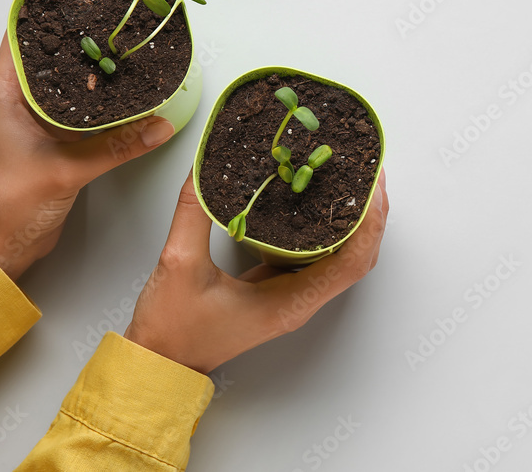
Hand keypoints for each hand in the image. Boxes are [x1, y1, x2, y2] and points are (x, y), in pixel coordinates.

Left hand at [0, 34, 176, 280]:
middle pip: (49, 53)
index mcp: (6, 94)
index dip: (48, 13)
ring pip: (67, 79)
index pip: (20, 36)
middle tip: (115, 21)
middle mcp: (19, 99)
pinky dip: (101, 98)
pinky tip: (125, 92)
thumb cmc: (13, 203)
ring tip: (125, 49)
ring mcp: (37, 118)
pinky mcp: (55, 136)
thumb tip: (160, 125)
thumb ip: (118, 146)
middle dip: (82, 36)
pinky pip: (81, 107)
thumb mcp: (69, 169)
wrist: (7, 242)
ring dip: (93, 68)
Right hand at [124, 170, 388, 373]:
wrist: (158, 364)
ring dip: (352, 219)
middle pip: (357, 256)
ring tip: (352, 177)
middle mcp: (300, 301)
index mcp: (291, 302)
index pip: (353, 261)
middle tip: (368, 169)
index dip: (371, 221)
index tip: (373, 182)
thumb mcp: (179, 263)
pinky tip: (317, 200)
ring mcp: (292, 296)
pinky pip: (316, 256)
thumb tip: (205, 166)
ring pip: (341, 256)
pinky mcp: (278, 289)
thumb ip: (194, 210)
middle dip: (369, 213)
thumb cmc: (172, 329)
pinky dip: (327, 228)